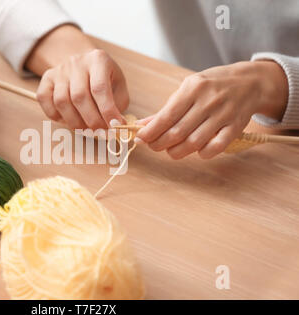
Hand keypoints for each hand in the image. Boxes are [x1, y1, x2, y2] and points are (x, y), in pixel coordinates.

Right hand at [36, 49, 128, 128]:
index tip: (114, 126)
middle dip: (92, 120)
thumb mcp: (118, 87)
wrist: (83, 66)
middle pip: (79, 96)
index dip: (107, 111)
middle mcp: (76, 62)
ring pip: (61, 101)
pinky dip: (56, 116)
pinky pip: (45, 101)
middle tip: (101, 132)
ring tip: (86, 129)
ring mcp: (59, 71)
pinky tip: (68, 119)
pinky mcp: (46, 80)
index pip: (99, 88)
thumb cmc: (104, 80)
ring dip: (75, 122)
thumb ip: (117, 106)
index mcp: (98, 60)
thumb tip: (115, 127)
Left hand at [135, 61, 287, 158]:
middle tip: (154, 146)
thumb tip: (142, 126)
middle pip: (178, 132)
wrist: (251, 82)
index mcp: (193, 88)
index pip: (167, 116)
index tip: (140, 139)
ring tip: (171, 151)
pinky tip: (196, 151)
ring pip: (194, 142)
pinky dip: (202, 154)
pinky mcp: (236, 127)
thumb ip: (167, 109)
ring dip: (177, 152)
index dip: (151, 131)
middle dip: (160, 144)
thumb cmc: (213, 85)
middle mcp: (208, 101)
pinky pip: (216, 147)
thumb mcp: (188, 88)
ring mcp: (224, 115)